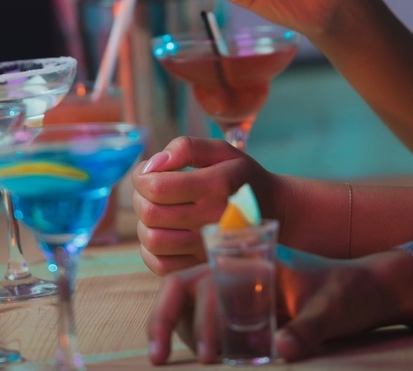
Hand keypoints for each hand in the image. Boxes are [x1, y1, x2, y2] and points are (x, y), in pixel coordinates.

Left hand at [132, 136, 276, 274]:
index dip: (141, 177)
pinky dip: (150, 250)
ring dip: (144, 223)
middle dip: (140, 197)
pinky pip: (161, 265)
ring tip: (156, 210)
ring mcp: (208, 245)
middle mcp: (213, 218)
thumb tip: (153, 164)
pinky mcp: (202, 264)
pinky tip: (162, 232)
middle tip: (151, 190)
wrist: (273, 209)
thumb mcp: (221, 150)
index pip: (157, 187)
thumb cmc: (240, 176)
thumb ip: (186, 147)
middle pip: (150, 213)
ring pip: (152, 240)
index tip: (148, 172)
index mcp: (217, 185)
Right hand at [145, 246, 412, 363]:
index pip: (201, 280)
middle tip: (158, 359)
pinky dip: (194, 336)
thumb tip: (280, 350)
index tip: (204, 353)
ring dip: (176, 330)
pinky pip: (205, 320)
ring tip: (182, 360)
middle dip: (163, 320)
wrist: (367, 291)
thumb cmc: (348, 293)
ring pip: (188, 306)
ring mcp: (236, 290)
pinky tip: (205, 355)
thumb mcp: (334, 311)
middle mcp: (237, 272)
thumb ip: (308, 329)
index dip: (187, 313)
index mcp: (253, 262)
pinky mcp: (242, 310)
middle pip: (182, 289)